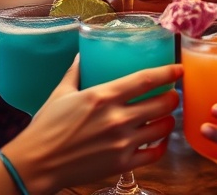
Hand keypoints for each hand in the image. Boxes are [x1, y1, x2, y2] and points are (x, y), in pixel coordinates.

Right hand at [4, 58, 181, 192]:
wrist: (37, 163)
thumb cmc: (46, 127)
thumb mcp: (61, 93)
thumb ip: (76, 72)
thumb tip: (82, 54)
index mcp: (103, 96)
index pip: (146, 79)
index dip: (168, 72)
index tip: (179, 69)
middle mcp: (117, 118)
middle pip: (162, 103)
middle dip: (172, 97)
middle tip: (172, 94)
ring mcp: (122, 143)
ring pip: (164, 128)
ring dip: (169, 120)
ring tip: (166, 116)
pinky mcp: (122, 163)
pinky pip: (155, 153)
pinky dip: (162, 145)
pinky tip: (159, 139)